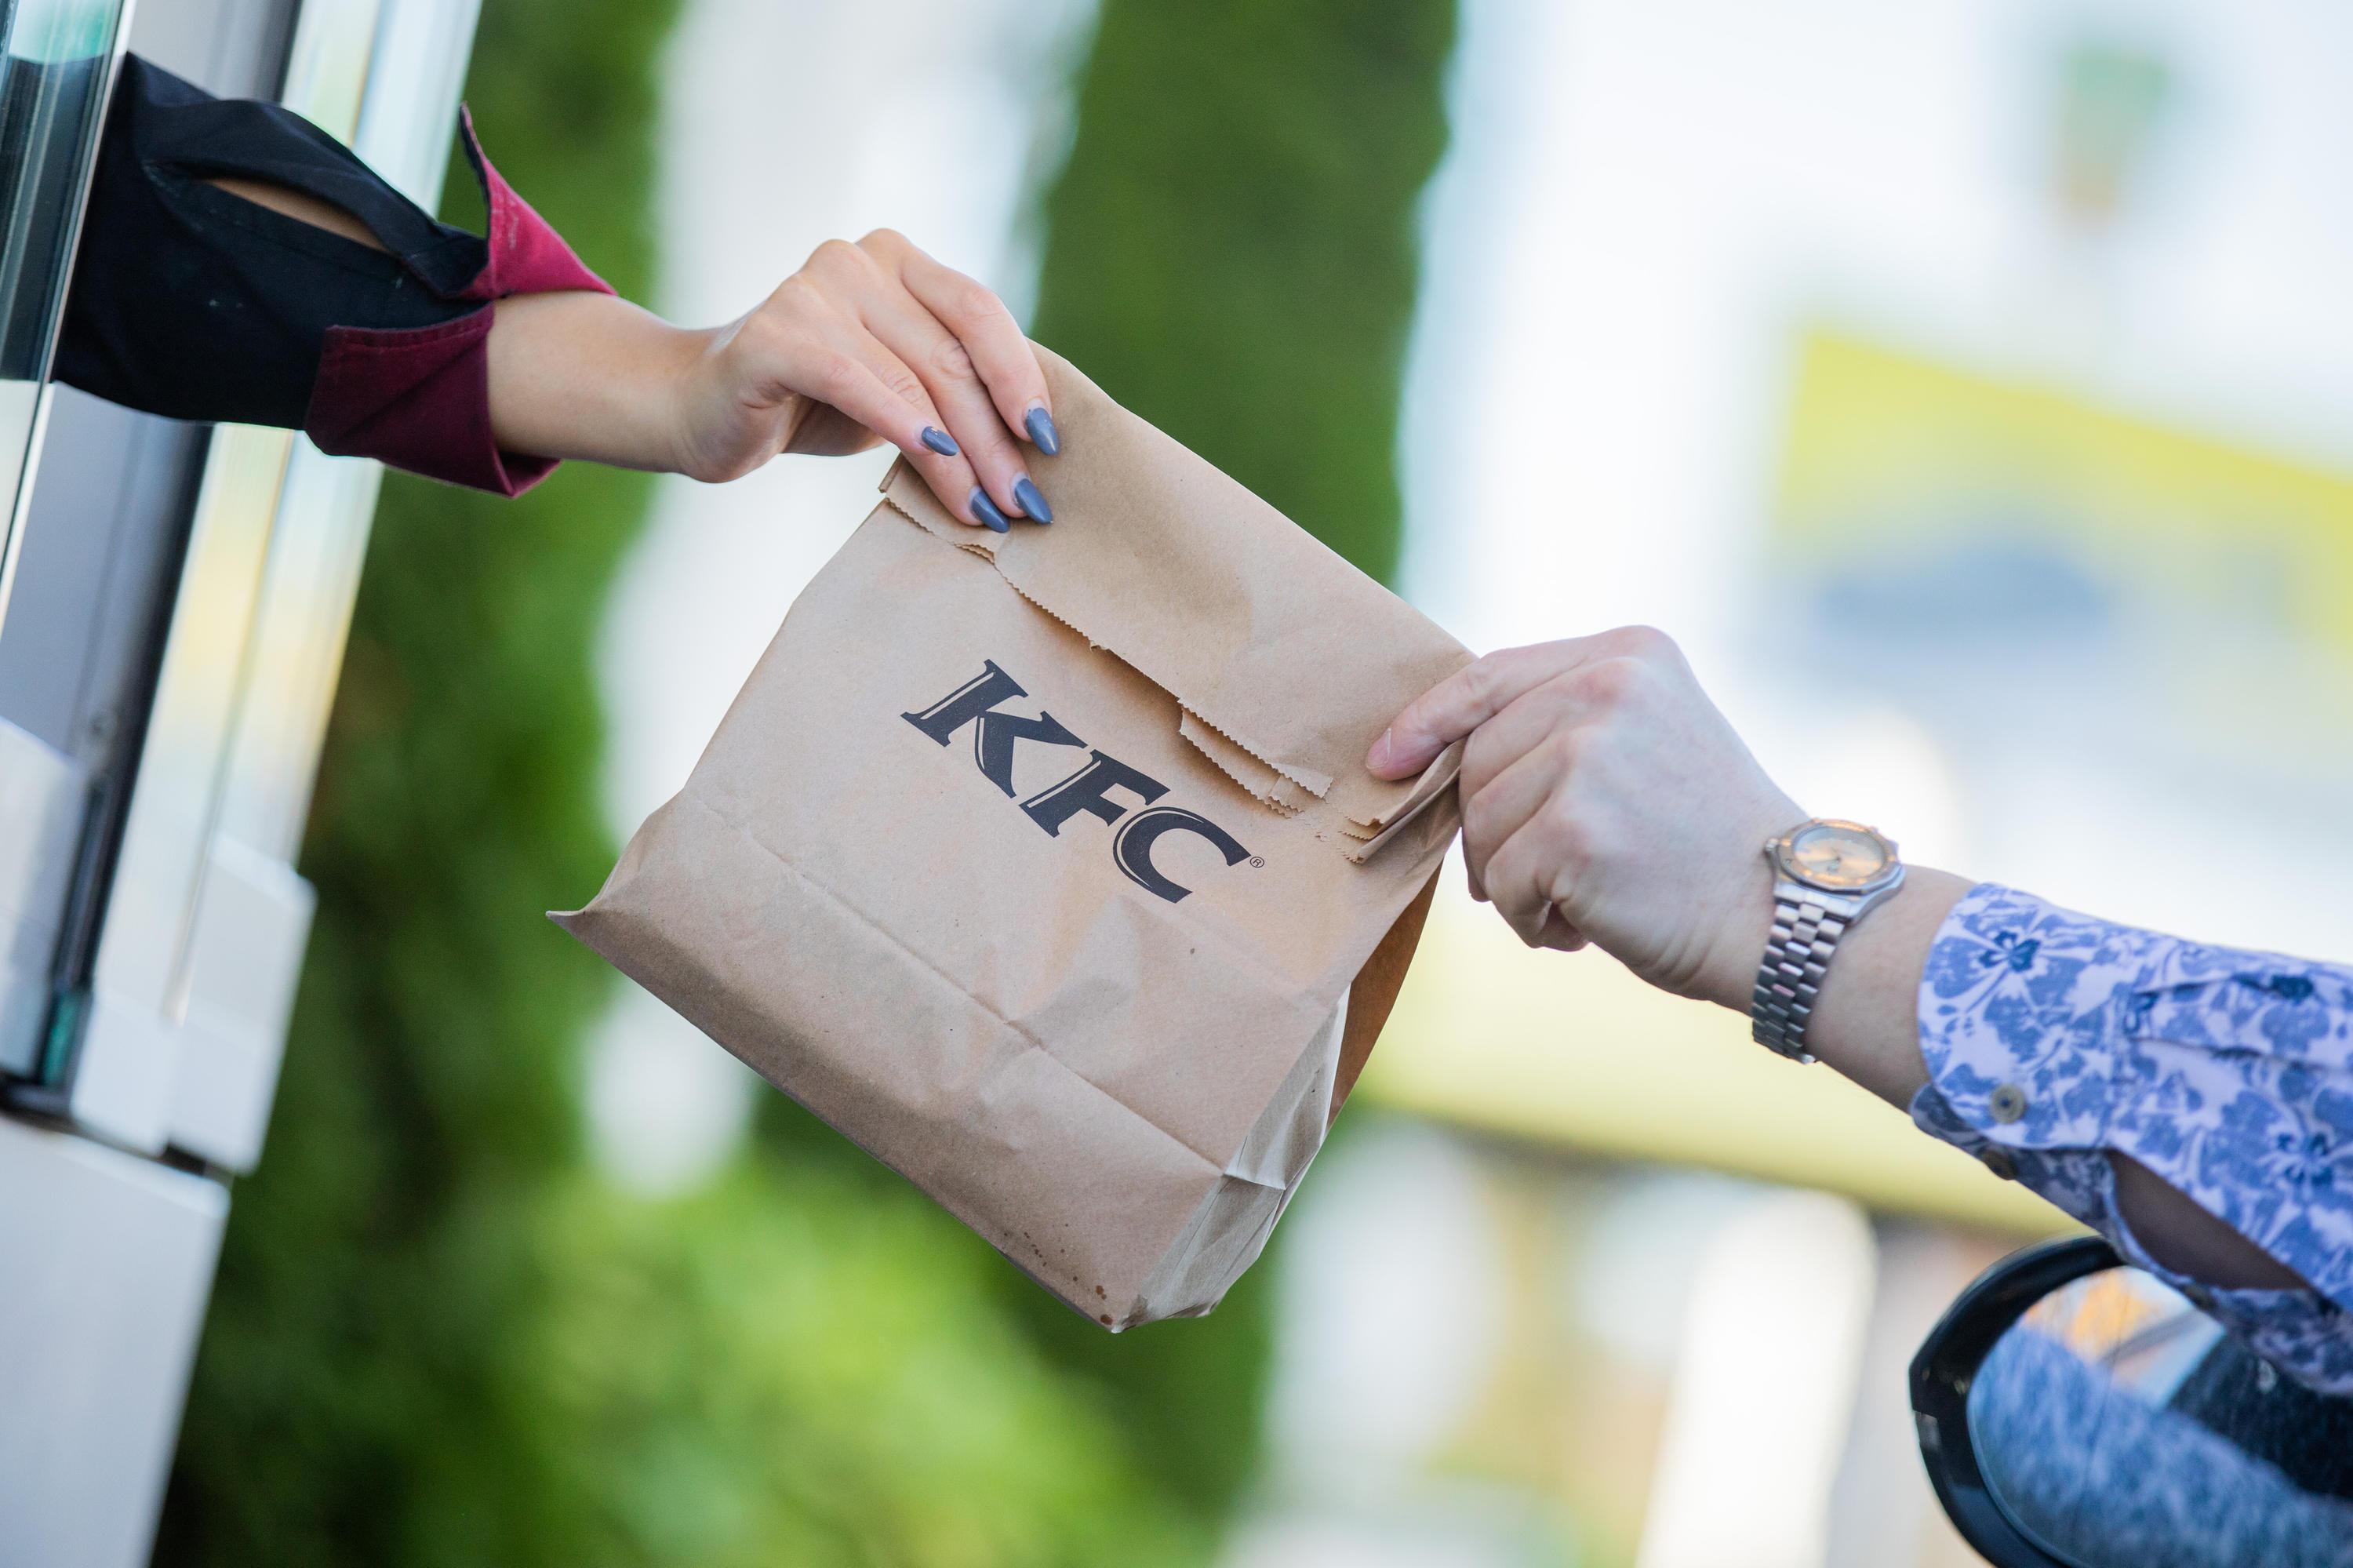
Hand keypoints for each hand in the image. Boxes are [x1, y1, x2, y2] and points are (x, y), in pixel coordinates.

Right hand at [486, 230, 1059, 528]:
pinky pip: (858, 381)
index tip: (1050, 446)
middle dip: (996, 439)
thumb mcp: (898, 386)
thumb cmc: (812, 404)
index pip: (980, 312)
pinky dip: (903, 426)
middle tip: (1024, 503)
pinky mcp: (775, 334)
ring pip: (914, 380)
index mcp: (899, 260)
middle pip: (953, 355)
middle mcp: (860, 259)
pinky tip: (938, 467)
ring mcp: (813, 288)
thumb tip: (1042, 441)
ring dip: (960, 457)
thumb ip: (953, 384)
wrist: (702, 412)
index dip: (1021, 379)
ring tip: (986, 512)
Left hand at [1366, 626, 1801, 1008]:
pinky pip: (1505, 883)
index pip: (1491, 675)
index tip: (1386, 759)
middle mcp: (1608, 688)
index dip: (1428, 721)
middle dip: (1492, 829)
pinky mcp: (1575, 826)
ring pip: (1481, 826)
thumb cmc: (1709, 848)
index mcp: (1627, 654)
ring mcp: (1589, 753)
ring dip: (1516, 882)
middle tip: (1552, 875)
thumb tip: (1433, 759)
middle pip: (1476, 758)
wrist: (1790, 917)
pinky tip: (1593, 926)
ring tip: (1587, 899)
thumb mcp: (1647, 745)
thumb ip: (1561, 726)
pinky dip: (1534, 920)